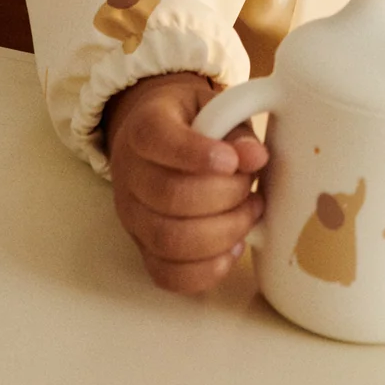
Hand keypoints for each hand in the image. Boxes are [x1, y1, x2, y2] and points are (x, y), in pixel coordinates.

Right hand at [104, 72, 267, 293]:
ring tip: (249, 214)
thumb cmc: (192, 123)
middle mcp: (130, 174)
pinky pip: (167, 274)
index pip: (157, 140)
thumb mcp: (215, 109)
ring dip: (222, 233)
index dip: (196, 154)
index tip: (232, 161)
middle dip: (225, 195)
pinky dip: (206, 270)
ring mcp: (132, 216)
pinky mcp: (143, 249)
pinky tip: (233, 247)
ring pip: (168, 240)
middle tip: (250, 186)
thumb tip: (255, 157)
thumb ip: (236, 130)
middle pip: (169, 196)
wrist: (155, 138)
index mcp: (145, 128)